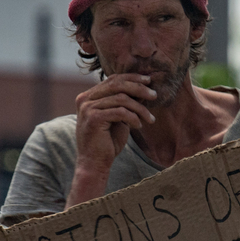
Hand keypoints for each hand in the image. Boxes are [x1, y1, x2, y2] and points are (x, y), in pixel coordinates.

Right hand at [67, 74, 156, 206]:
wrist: (95, 163)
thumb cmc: (107, 142)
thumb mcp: (119, 118)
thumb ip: (126, 103)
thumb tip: (144, 89)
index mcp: (89, 96)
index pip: (112, 80)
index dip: (132, 78)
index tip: (148, 81)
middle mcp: (85, 99)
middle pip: (117, 85)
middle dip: (139, 88)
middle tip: (154, 95)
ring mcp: (87, 108)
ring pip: (121, 99)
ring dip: (140, 108)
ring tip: (150, 118)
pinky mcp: (93, 118)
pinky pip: (120, 112)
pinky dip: (133, 118)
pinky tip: (138, 126)